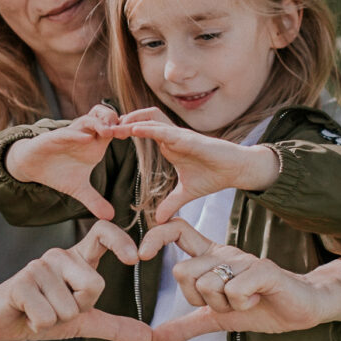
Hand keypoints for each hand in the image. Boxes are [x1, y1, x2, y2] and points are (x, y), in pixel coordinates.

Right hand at [0, 221, 150, 340]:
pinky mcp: (20, 283)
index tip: (135, 259)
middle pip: (95, 285)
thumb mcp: (82, 321)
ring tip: (39, 311)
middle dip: (79, 309)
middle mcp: (58, 256)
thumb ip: (115, 326)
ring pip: (70, 307)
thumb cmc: (39, 315)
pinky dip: (39, 325)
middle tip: (56, 308)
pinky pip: (48, 316)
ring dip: (55, 320)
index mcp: (76, 259)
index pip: (102, 232)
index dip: (121, 241)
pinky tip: (26, 316)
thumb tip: (149, 337)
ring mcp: (38, 266)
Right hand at [6, 104, 118, 218]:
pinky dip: (77, 134)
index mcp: (95, 144)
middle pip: (105, 116)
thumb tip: (110, 217)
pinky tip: (86, 139)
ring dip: (99, 124)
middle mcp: (85, 136)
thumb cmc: (57, 172)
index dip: (127, 130)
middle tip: (126, 132)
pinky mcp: (54, 137)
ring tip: (109, 133)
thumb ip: (95, 200)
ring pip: (88, 119)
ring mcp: (70, 135)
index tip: (140, 138)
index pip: (115, 129)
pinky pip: (67, 132)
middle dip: (117, 121)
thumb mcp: (79, 189)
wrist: (31, 167)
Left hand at [107, 108, 278, 221]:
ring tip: (113, 126)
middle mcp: (172, 136)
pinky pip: (165, 130)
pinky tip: (133, 129)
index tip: (106, 136)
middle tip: (103, 128)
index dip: (125, 130)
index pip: (142, 130)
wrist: (237, 170)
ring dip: (131, 120)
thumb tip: (159, 220)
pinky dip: (148, 128)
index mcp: (169, 145)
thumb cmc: (215, 175)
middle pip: (142, 119)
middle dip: (123, 122)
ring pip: (151, 119)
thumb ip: (172, 203)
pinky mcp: (189, 139)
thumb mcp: (187, 193)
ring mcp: (180, 135)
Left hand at [139, 219, 324, 340]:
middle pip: (184, 270)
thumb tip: (153, 339)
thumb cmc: (260, 306)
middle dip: (199, 299)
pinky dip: (241, 304)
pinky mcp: (264, 270)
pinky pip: (234, 289)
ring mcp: (244, 260)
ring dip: (224, 305)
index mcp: (211, 258)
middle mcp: (224, 253)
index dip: (155, 236)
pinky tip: (256, 300)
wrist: (302, 308)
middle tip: (225, 303)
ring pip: (208, 284)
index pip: (177, 230)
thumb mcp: (216, 319)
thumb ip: (185, 326)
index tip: (141, 256)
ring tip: (245, 301)